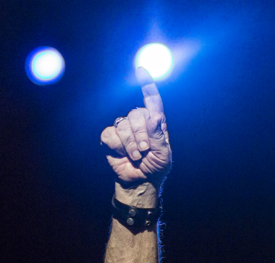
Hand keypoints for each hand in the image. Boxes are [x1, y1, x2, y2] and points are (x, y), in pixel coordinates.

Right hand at [101, 67, 171, 185]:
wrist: (140, 180)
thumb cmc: (156, 166)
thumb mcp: (164, 154)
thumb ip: (159, 135)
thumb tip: (154, 116)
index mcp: (155, 122)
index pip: (152, 99)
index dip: (147, 84)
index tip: (141, 70)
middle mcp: (139, 121)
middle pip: (136, 114)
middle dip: (141, 134)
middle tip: (145, 150)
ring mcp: (124, 128)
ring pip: (122, 124)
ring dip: (131, 143)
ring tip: (137, 155)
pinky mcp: (110, 137)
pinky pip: (111, 134)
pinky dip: (118, 146)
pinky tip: (123, 154)